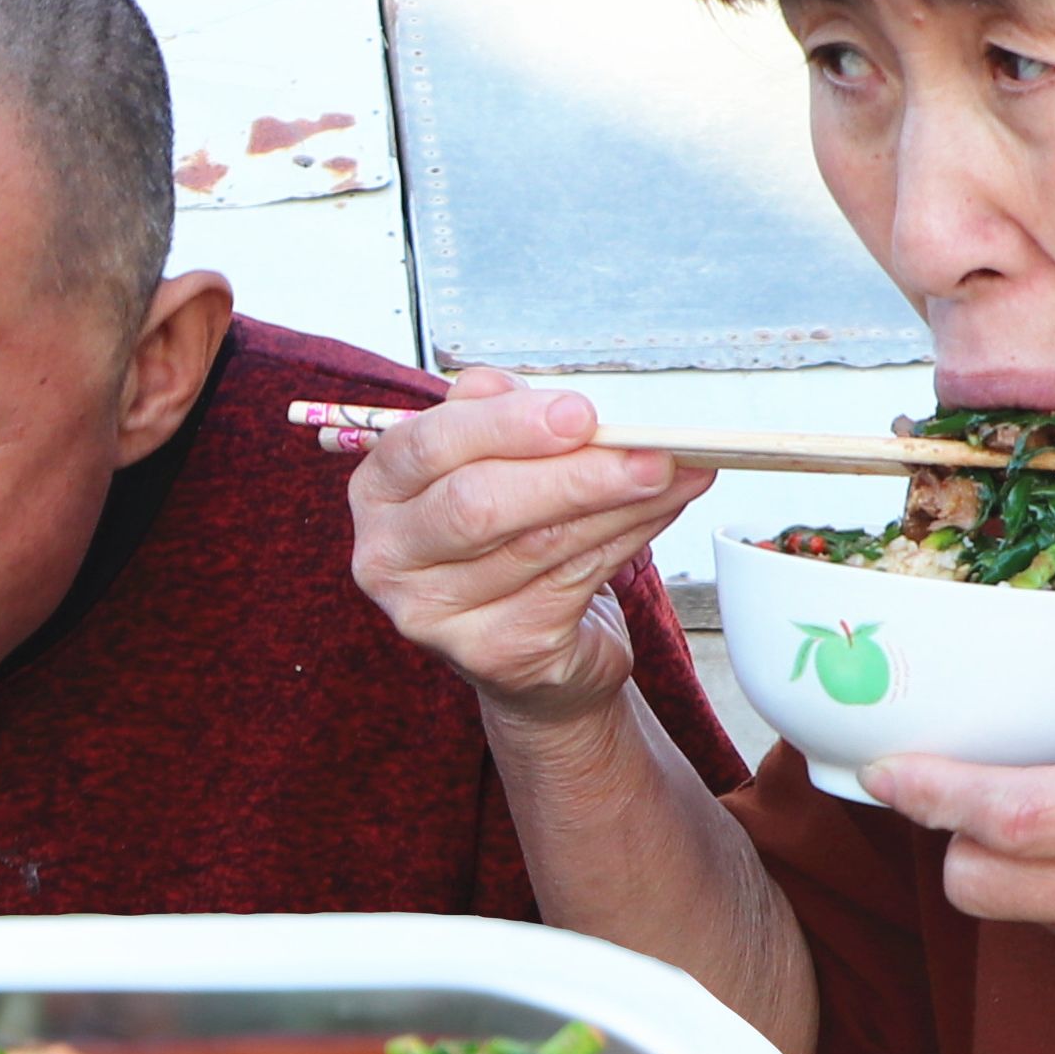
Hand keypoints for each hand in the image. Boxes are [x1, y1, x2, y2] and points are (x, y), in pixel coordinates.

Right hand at [335, 367, 713, 731]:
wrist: (526, 648)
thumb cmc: (506, 538)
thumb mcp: (494, 464)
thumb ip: (502, 421)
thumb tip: (544, 400)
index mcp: (379, 490)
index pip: (428, 445)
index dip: (505, 426)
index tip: (580, 413)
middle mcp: (388, 557)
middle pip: (477, 505)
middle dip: (573, 473)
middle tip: (647, 452)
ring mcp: (434, 614)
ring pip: (539, 544)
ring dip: (620, 502)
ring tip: (675, 471)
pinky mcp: (493, 653)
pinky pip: (572, 583)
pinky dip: (628, 539)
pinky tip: (660, 510)